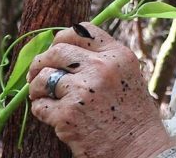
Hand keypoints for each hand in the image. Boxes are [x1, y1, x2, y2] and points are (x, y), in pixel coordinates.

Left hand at [27, 22, 174, 157]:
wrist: (139, 149)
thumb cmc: (133, 116)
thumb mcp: (127, 77)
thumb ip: (103, 60)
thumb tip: (64, 50)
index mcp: (118, 55)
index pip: (81, 29)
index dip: (62, 38)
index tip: (56, 51)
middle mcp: (101, 67)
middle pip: (57, 51)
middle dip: (42, 62)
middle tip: (37, 74)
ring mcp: (83, 90)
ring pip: (43, 77)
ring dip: (37, 88)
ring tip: (43, 96)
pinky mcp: (67, 115)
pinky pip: (40, 105)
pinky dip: (41, 110)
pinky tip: (52, 115)